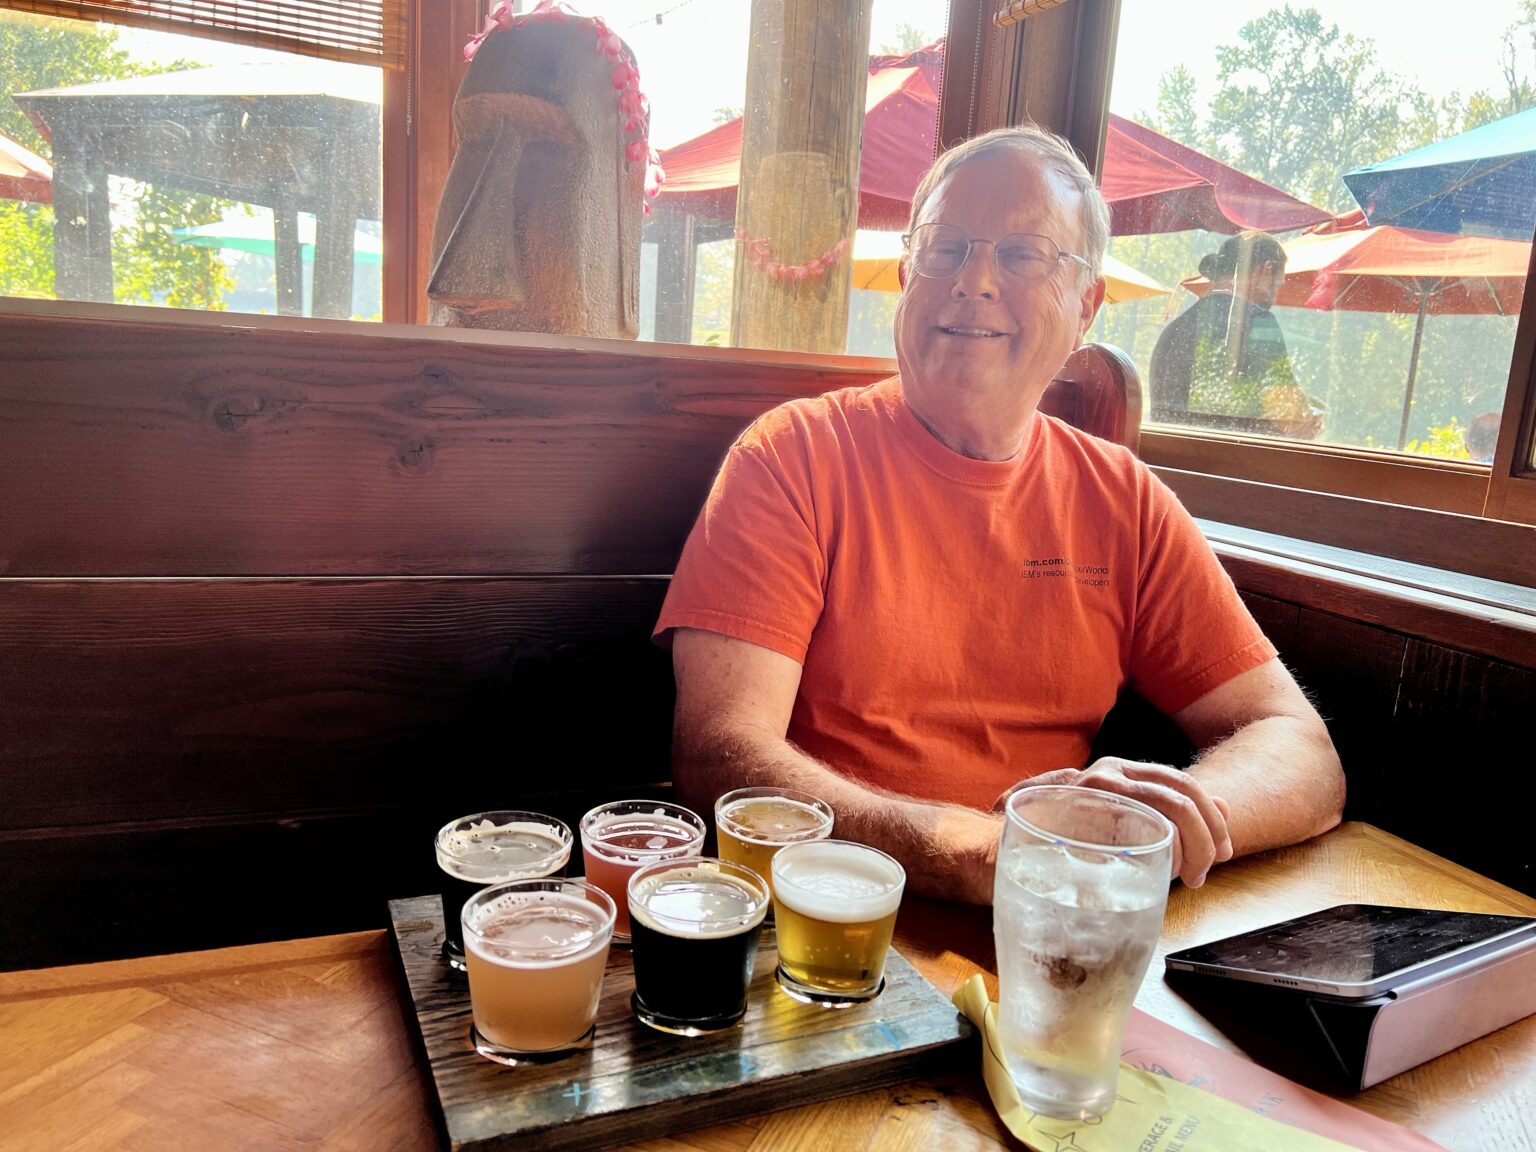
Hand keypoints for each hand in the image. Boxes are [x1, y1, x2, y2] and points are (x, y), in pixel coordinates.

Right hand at [996, 761, 1231, 887]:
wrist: (991, 851)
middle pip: (1182, 794)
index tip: (1225, 850)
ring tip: (1191, 876)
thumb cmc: (1050, 843)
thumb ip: (1159, 819)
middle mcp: (1109, 772)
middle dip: (1209, 835)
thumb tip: (1223, 808)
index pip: (1182, 784)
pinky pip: (1141, 833)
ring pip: (1169, 807)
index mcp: (1119, 772)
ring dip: (1193, 846)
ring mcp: (1095, 790)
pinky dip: (1164, 855)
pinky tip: (1161, 874)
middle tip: (1212, 868)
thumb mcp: (1110, 828)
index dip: (1212, 817)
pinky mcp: (1083, 816)